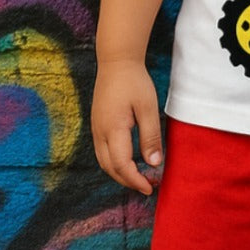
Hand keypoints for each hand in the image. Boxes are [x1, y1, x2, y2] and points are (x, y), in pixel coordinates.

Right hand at [91, 58, 163, 194]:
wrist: (116, 62)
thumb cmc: (134, 82)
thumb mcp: (148, 107)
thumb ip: (150, 136)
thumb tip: (154, 163)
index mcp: (113, 129)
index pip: (122, 165)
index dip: (135, 180)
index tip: (150, 188)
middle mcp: (100, 132)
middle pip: (110, 168)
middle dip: (128, 181)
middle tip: (147, 186)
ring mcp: (96, 128)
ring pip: (104, 162)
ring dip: (120, 173)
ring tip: (138, 177)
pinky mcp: (97, 124)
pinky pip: (102, 152)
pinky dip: (114, 163)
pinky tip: (128, 161)